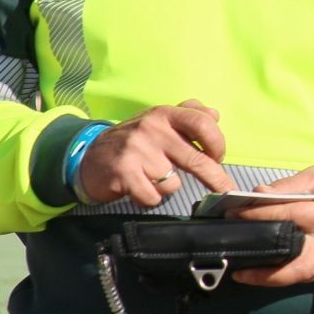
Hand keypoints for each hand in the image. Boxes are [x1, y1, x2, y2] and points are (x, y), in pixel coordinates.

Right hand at [79, 100, 234, 205]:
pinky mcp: (124, 174)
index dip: (217, 143)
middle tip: (226, 192)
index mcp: (164, 114)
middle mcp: (151, 129)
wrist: (87, 157)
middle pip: (196, 159)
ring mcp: (137, 151)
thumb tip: (215, 115)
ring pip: (173, 183)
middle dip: (216, 179)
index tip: (219, 158)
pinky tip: (139, 189)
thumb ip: (188, 115)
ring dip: (167, 188)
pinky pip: (153, 197)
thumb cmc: (132, 141)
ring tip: (150, 178)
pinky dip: (150, 199)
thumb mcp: (158, 121)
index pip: (203, 124)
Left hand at [229, 163, 313, 286]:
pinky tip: (271, 270)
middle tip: (239, 273)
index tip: (234, 216)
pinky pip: (310, 275)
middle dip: (265, 275)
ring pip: (302, 276)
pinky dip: (288, 275)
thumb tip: (255, 196)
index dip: (257, 217)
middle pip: (298, 267)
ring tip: (248, 275)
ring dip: (273, 279)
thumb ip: (285, 187)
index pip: (287, 217)